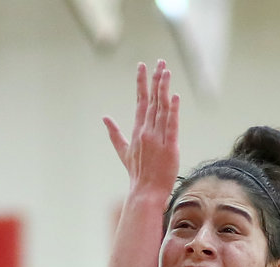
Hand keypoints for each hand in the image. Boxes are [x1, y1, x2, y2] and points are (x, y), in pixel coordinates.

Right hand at [103, 60, 179, 194]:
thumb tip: (104, 118)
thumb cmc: (137, 174)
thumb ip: (115, 133)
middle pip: (152, 100)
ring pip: (161, 109)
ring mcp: (158, 139)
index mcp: (137, 131)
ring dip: (164, 89)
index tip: (142, 67)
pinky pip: (171, 125)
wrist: (145, 192)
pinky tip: (174, 96)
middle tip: (158, 62)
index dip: (142, 83)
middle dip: (154, 80)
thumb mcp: (123, 151)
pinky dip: (173, 111)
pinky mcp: (170, 147)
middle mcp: (147, 131)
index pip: (140, 101)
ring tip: (166, 71)